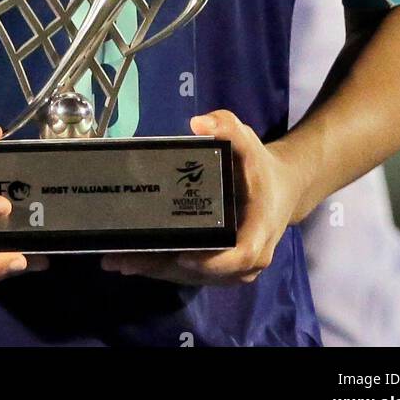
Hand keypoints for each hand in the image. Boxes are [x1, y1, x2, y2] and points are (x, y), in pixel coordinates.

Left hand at [100, 110, 303, 285]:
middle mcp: (248, 257)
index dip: (213, 262)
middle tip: (126, 259)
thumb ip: (228, 127)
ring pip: (193, 275)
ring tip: (119, 261)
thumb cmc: (260, 168)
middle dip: (164, 266)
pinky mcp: (220, 268)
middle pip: (204, 270)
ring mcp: (234, 267)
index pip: (240, 256)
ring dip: (156, 270)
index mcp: (258, 229)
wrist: (281, 191)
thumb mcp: (249, 143)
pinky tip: (132, 261)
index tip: (183, 257)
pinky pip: (191, 273)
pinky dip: (163, 268)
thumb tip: (198, 123)